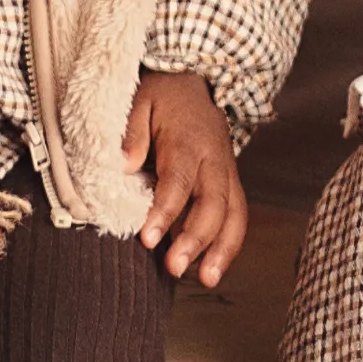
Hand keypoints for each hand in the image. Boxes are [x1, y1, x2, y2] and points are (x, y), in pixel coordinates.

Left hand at [124, 68, 245, 285]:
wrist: (194, 82)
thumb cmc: (162, 96)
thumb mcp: (140, 100)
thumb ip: (132, 132)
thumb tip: (125, 165)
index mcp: (190, 140)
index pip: (179, 180)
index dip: (165, 211)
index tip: (148, 239)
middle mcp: (215, 159)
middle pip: (214, 203)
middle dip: (197, 239)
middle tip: (175, 268)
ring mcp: (227, 172)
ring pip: (235, 214)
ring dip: (223, 250)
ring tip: (205, 279)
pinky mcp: (230, 184)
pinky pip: (237, 216)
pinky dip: (228, 244)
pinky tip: (211, 269)